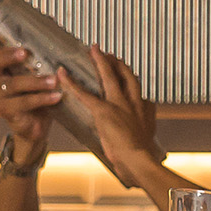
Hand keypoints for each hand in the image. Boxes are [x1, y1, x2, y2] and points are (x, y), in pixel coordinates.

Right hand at [0, 18, 61, 158]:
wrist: (38, 125)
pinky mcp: (8, 111)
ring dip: (35, 81)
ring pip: (14, 84)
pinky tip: (56, 95)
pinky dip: (42, 99)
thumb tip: (51, 21)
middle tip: (24, 52)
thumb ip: (41, 49)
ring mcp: (0, 95)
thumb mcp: (38, 69)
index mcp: (1, 65)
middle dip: (7, 55)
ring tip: (53, 80)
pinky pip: (24, 103)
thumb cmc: (38, 93)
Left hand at [65, 50, 161, 177]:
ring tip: (92, 50)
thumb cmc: (142, 154)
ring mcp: (119, 104)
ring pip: (109, 76)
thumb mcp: (147, 134)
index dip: (127, 74)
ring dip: (100, 61)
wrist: (140, 161)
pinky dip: (71, 83)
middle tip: (106, 53)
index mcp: (144, 107)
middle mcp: (134, 101)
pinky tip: (63, 74)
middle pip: (126, 73)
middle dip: (116, 61)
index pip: (135, 85)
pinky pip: (85, 94)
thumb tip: (141, 118)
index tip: (121, 67)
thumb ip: (143, 121)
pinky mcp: (104, 111)